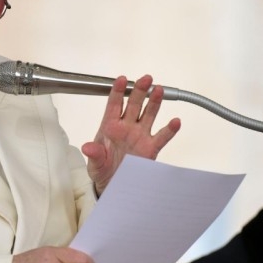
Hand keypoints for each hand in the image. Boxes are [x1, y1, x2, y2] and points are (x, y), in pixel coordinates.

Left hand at [82, 75, 180, 194]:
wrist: (113, 184)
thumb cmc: (102, 168)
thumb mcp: (94, 163)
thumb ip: (94, 154)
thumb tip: (87, 147)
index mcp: (110, 127)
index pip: (114, 105)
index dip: (117, 91)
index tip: (121, 79)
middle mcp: (126, 127)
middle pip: (134, 104)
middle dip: (139, 91)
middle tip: (145, 79)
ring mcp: (140, 135)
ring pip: (149, 114)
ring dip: (154, 102)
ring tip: (159, 90)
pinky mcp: (151, 147)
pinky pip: (162, 136)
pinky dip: (169, 129)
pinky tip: (175, 121)